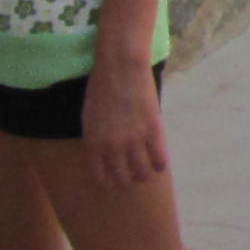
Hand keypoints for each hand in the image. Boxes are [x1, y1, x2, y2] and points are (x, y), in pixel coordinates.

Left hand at [78, 48, 170, 199]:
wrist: (120, 66)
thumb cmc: (101, 86)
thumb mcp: (90, 117)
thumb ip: (97, 138)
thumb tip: (106, 154)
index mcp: (93, 144)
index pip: (101, 177)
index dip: (110, 182)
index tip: (115, 180)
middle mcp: (112, 147)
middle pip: (122, 179)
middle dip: (127, 180)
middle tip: (132, 175)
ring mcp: (134, 140)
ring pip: (142, 173)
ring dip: (145, 174)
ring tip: (147, 170)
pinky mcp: (153, 131)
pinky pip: (160, 160)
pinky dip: (160, 164)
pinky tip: (159, 162)